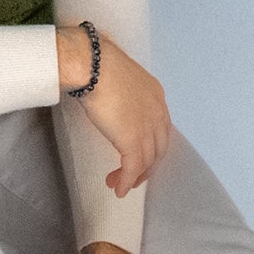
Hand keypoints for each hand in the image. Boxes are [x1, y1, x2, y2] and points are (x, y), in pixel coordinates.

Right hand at [59, 27, 171, 195]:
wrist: (93, 66)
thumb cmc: (97, 64)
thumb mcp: (116, 76)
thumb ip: (120, 91)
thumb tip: (106, 94)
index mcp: (155, 95)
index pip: (159, 127)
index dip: (150, 143)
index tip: (137, 153)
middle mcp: (157, 113)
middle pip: (157, 148)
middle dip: (145, 165)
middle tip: (130, 175)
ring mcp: (147, 128)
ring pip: (147, 161)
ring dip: (134, 176)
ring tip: (118, 183)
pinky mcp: (133, 141)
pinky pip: (132, 168)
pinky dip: (127, 181)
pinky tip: (119, 189)